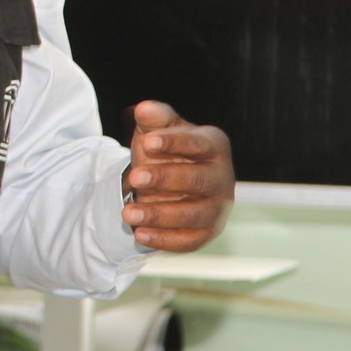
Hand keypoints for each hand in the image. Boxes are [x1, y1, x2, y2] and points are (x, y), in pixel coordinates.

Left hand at [121, 99, 233, 251]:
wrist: (166, 183)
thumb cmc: (165, 151)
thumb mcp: (157, 131)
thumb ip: (154, 118)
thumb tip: (143, 109)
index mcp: (215, 145)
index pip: (199, 143)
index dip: (174, 143)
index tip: (148, 142)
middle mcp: (222, 177)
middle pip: (198, 180)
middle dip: (165, 179)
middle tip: (134, 178)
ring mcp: (218, 207)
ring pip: (193, 214)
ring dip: (159, 215)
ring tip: (127, 213)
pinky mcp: (207, 232)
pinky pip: (189, 240)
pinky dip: (164, 240)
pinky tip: (140, 234)